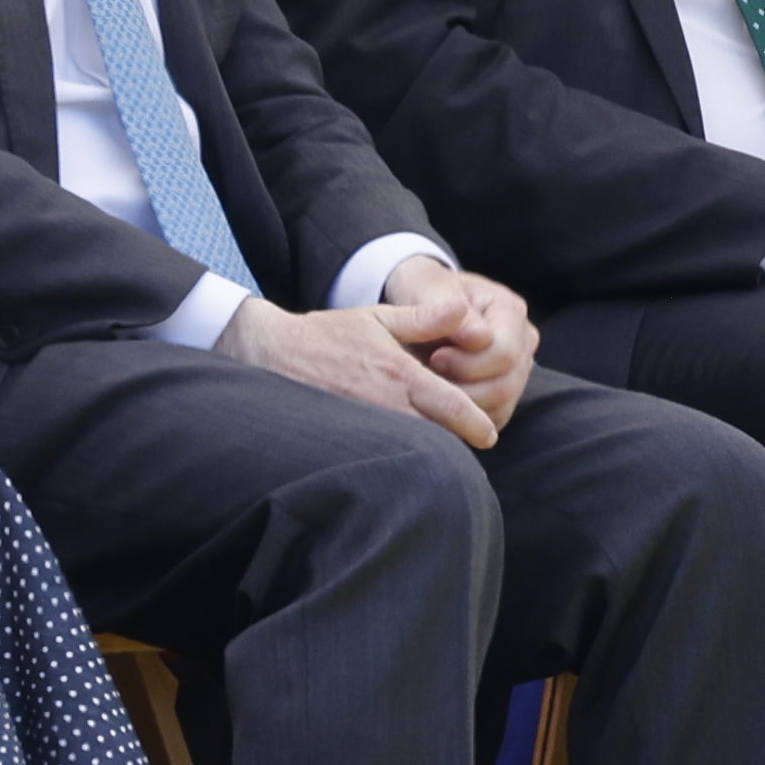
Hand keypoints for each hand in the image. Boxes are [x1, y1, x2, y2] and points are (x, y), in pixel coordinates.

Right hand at [238, 298, 504, 445]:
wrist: (273, 353)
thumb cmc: (330, 334)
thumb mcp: (378, 316)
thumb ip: (424, 318)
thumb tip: (465, 308)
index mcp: (398, 373)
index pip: (449, 406)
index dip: (475, 423)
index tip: (490, 435)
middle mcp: (384, 404)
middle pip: (436, 436)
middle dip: (459, 443)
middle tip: (477, 446)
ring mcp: (364, 425)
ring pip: (410, 447)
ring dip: (431, 451)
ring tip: (450, 456)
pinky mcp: (345, 439)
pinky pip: (381, 453)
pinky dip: (399, 456)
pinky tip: (408, 456)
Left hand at [380, 263, 539, 437]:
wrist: (420, 304)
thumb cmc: (423, 291)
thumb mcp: (427, 287)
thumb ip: (447, 306)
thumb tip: (480, 338)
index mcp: (510, 310)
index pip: (504, 353)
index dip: (466, 364)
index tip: (434, 356)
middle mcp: (524, 340)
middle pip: (507, 385)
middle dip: (463, 389)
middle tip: (430, 376)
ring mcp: (519, 368)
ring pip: (502, 406)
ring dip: (462, 406)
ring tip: (434, 387)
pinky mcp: (507, 392)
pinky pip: (494, 418)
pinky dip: (466, 418)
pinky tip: (442, 400)